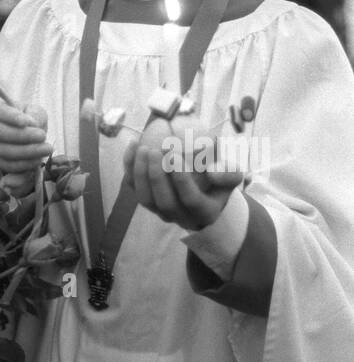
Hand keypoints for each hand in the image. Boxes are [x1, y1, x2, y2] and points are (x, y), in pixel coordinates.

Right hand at [0, 98, 51, 195]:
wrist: (32, 135)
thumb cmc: (32, 119)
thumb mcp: (36, 111)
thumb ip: (34, 115)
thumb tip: (31, 125)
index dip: (11, 116)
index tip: (26, 122)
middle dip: (22, 136)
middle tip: (42, 136)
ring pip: (3, 151)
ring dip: (26, 152)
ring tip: (46, 149)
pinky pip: (8, 166)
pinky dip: (24, 165)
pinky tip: (38, 160)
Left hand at [123, 116, 242, 231]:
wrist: (205, 192)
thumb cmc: (219, 180)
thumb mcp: (233, 176)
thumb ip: (228, 173)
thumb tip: (211, 171)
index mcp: (205, 212)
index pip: (191, 200)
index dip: (181, 180)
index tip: (175, 155)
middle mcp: (181, 217)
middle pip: (165, 203)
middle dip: (157, 177)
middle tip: (155, 151)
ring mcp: (162, 212)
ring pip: (146, 199)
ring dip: (140, 174)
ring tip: (143, 148)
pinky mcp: (147, 201)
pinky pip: (134, 187)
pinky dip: (130, 167)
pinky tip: (133, 145)